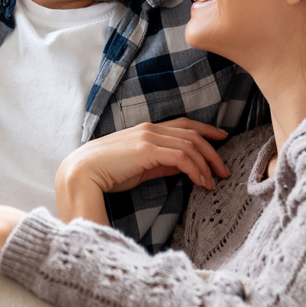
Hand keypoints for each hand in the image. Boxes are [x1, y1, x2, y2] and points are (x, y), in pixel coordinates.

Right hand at [55, 118, 228, 223]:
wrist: (81, 173)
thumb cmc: (106, 172)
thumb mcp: (139, 167)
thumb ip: (160, 163)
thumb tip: (182, 167)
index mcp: (146, 129)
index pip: (183, 124)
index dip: (205, 129)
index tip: (222, 138)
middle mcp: (150, 129)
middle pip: (192, 134)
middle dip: (213, 151)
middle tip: (224, 170)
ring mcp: (148, 137)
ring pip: (190, 145)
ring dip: (206, 164)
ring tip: (213, 182)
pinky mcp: (147, 150)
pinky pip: (181, 157)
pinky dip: (195, 169)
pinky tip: (200, 182)